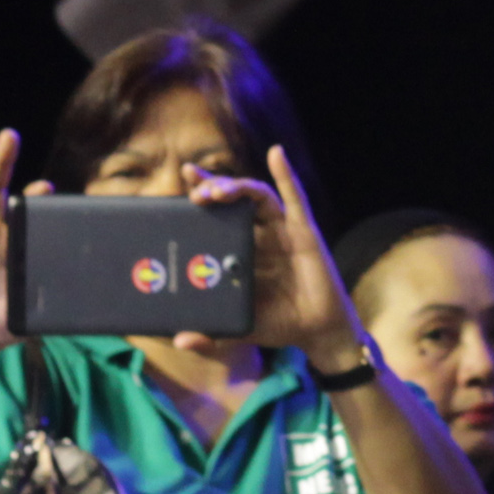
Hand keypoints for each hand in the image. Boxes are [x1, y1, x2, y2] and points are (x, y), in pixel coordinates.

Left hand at [183, 147, 361, 367]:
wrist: (317, 331)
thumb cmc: (278, 325)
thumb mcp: (237, 330)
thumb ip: (210, 336)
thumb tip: (180, 340)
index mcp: (239, 253)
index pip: (215, 220)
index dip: (197, 202)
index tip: (176, 190)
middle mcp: (259, 236)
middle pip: (233, 202)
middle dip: (213, 189)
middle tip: (194, 191)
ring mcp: (283, 231)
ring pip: (257, 198)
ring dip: (237, 187)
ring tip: (217, 190)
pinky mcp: (304, 232)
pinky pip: (295, 199)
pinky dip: (286, 175)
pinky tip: (275, 154)